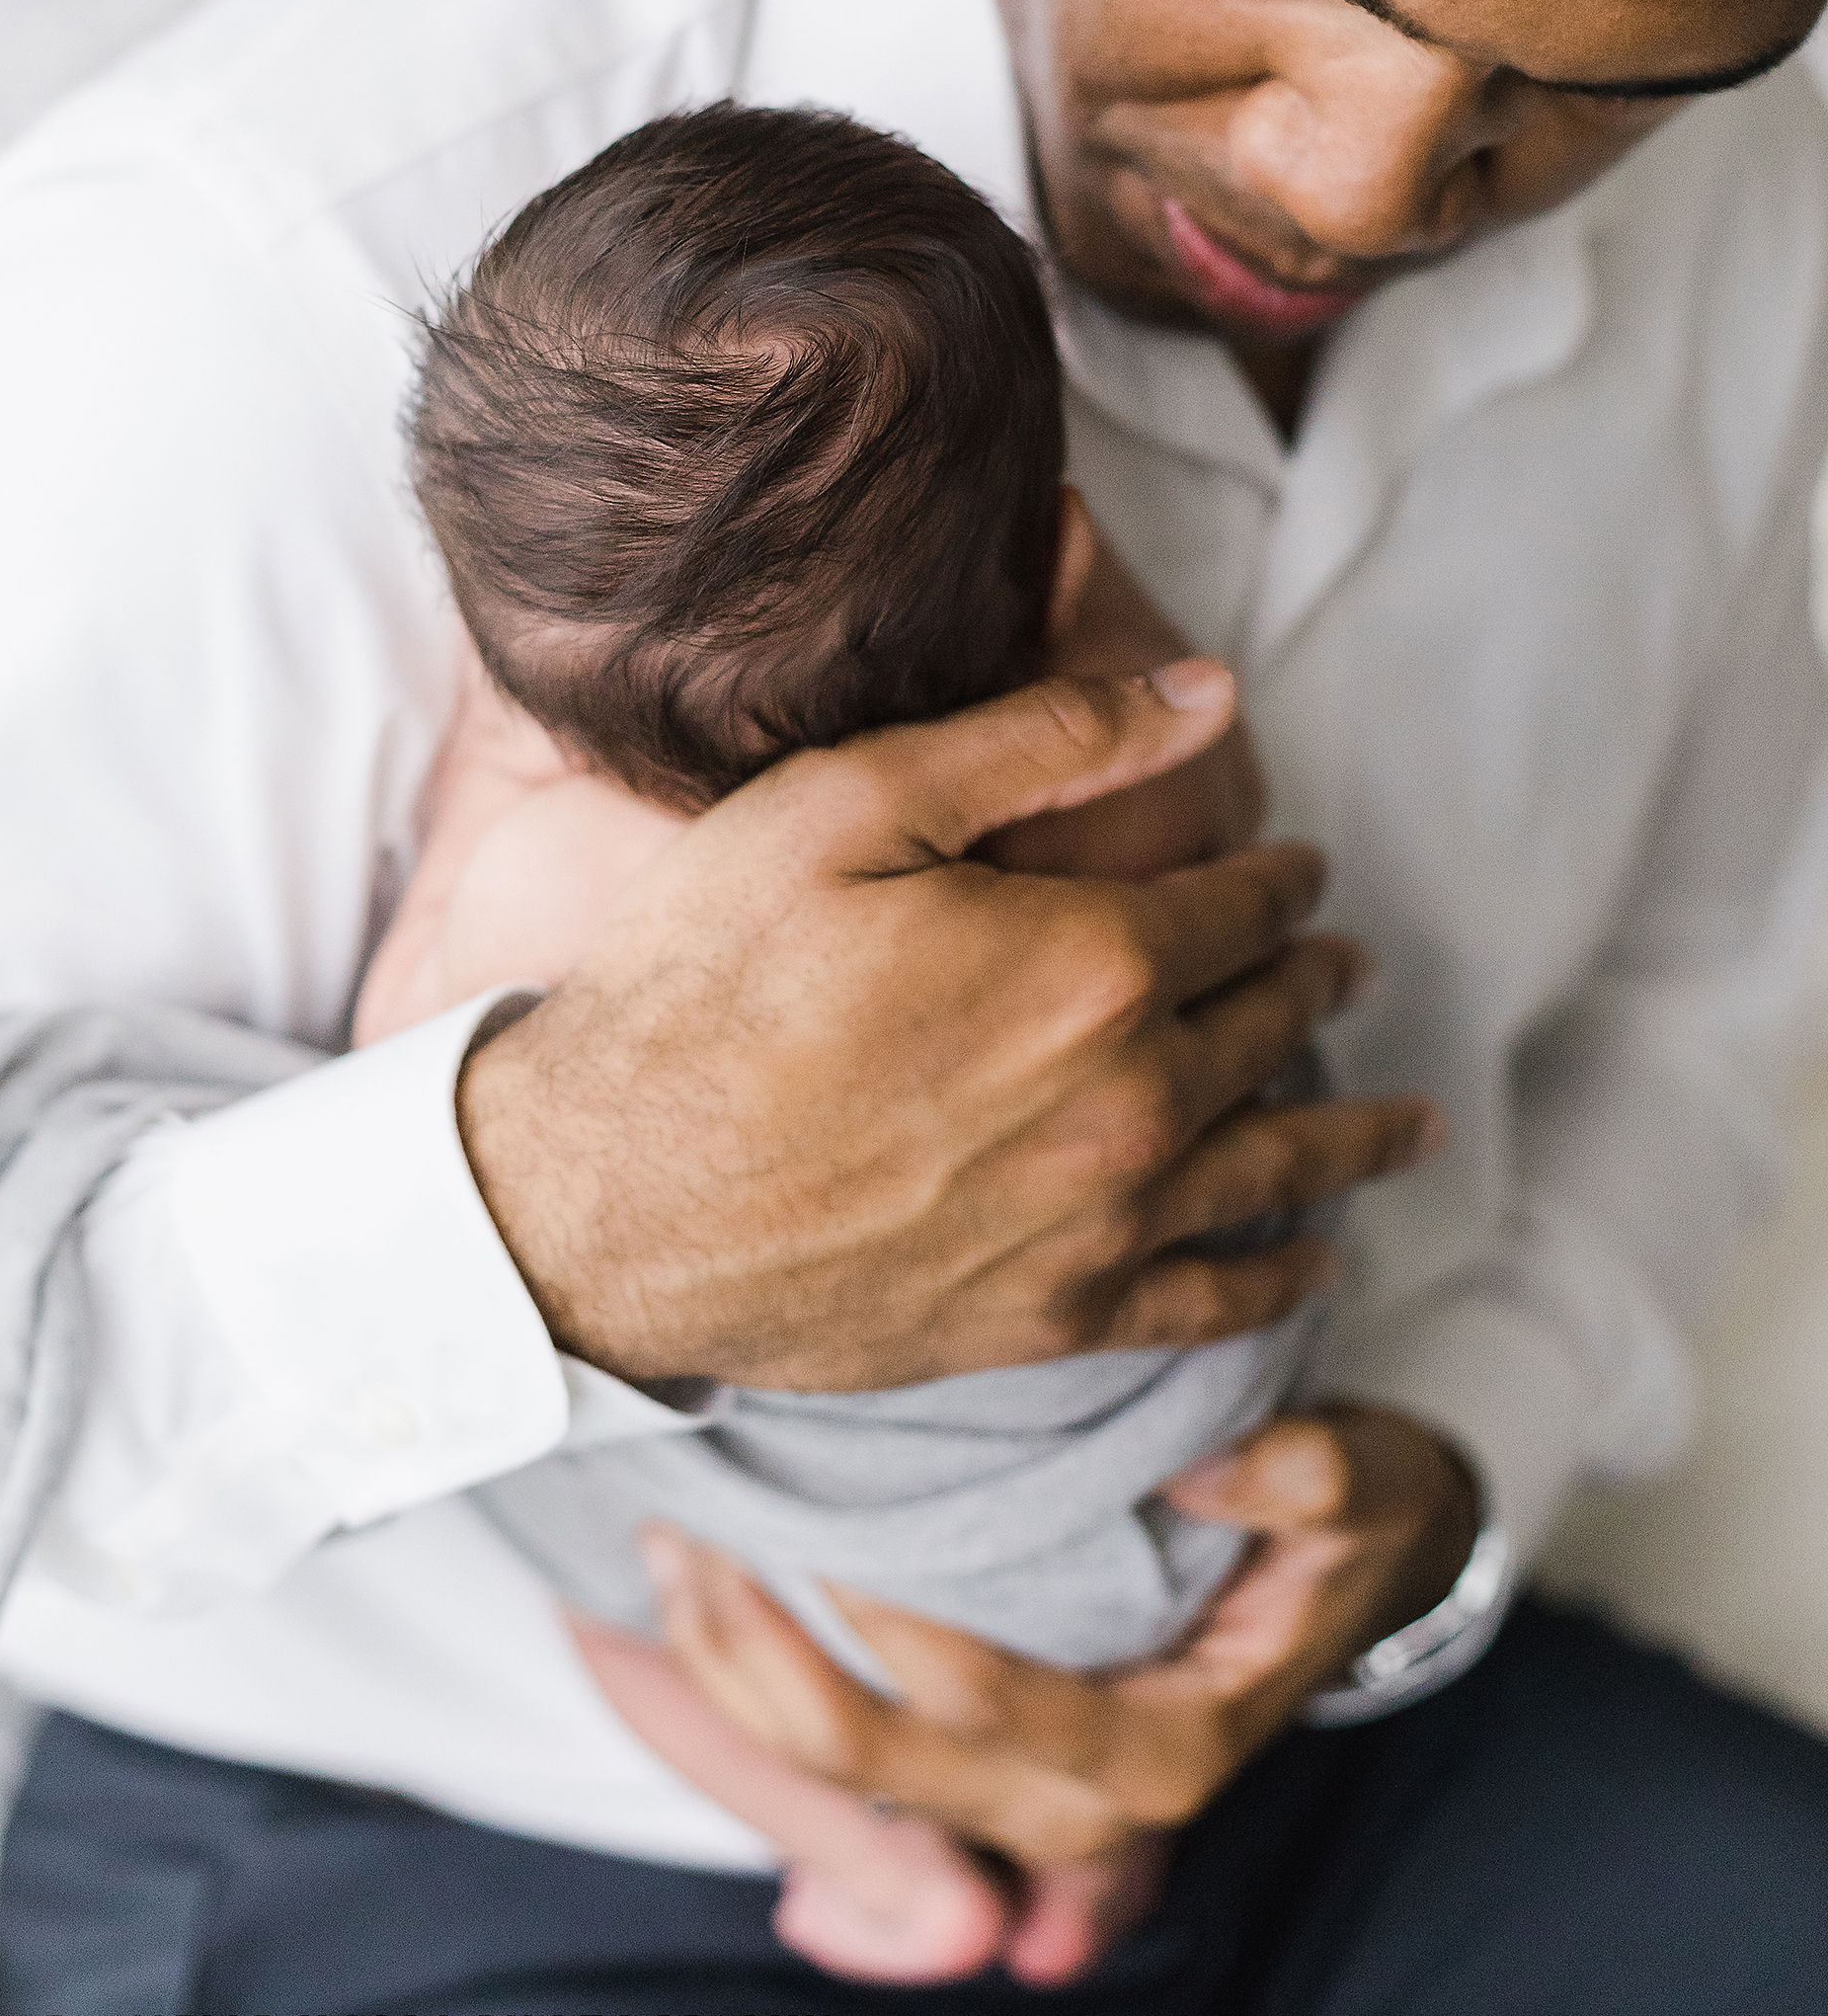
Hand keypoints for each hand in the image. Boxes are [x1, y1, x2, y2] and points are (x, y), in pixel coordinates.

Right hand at [457, 667, 1433, 1391]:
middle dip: (1316, 981)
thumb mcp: (847, 807)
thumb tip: (1209, 696)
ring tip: (1414, 1123)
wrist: (602, 1201)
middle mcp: (1127, 1100)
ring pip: (1278, 1167)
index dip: (1281, 878)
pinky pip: (1212, 1303)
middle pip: (1268, 1027)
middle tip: (1344, 961)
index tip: (1298, 867)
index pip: (1239, 904)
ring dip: (1355, 1135)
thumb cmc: (703, 981)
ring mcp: (1097, 1223)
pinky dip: (1282, 1280)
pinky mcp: (1049, 1319)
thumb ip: (1043, 740)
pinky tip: (1318, 1263)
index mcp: (1092, 961)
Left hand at [637, 1406, 1480, 1856]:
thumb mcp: (1369, 1481)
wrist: (1348, 1566)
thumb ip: (1314, 1478)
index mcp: (1164, 1750)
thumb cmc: (1345, 1517)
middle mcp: (1077, 1804)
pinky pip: (834, 1755)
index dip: (898, 1628)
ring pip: (832, 1774)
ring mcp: (1012, 1795)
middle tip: (688, 1532)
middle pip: (877, 1763)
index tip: (826, 1530)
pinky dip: (752, 1685)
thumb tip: (1218, 1466)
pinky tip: (689, 1587)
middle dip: (764, 1660)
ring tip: (667, 1546)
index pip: (994, 1708)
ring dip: (733, 1673)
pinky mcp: (970, 1755)